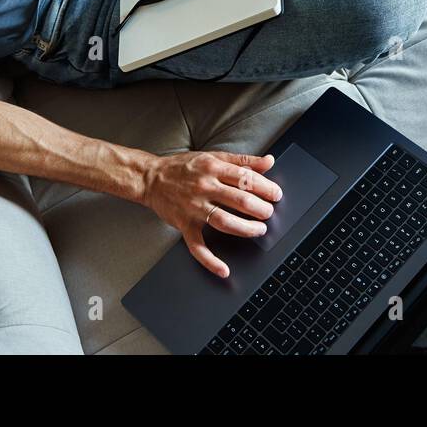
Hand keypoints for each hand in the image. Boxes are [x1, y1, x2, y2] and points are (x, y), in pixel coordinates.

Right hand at [141, 150, 281, 276]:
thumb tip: (269, 161)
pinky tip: (224, 270)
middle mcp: (204, 187)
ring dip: (246, 228)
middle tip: (269, 213)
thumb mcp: (214, 156)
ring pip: (224, 221)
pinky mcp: (184, 225)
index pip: (246, 178)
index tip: (276, 195)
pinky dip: (210, 261)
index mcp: (213, 168)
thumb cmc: (184, 167)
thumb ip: (243, 160)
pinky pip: (197, 246)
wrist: (150, 178)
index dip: (266, 188)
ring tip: (259, 230)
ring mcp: (194, 208)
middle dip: (260, 209)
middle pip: (239, 200)